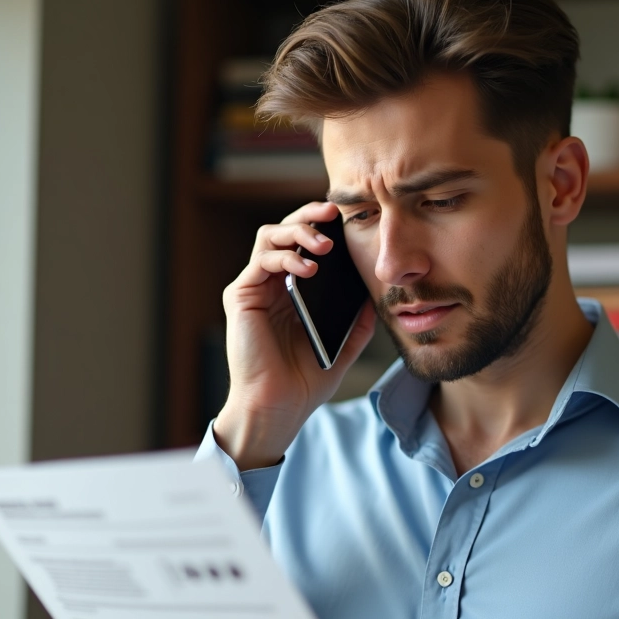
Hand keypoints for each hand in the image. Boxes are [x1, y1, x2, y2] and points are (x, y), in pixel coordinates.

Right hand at [216, 202, 375, 470]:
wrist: (278, 407)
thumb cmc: (305, 380)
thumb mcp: (345, 343)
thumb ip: (359, 318)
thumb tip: (377, 290)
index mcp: (295, 291)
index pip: (307, 244)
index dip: (325, 226)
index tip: (350, 219)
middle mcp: (272, 283)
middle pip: (287, 230)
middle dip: (310, 215)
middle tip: (334, 211)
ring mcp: (255, 287)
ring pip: (270, 235)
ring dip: (298, 230)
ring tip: (324, 243)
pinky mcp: (241, 295)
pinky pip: (262, 260)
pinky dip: (286, 256)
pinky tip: (309, 268)